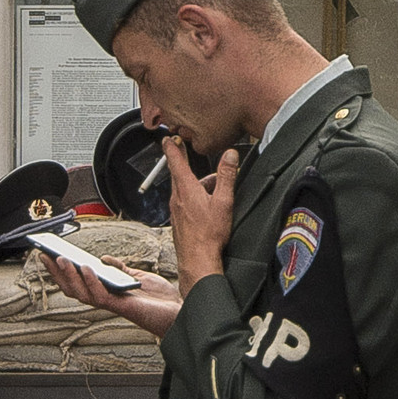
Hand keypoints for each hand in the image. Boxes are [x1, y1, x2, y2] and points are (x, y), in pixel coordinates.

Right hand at [40, 252, 182, 337]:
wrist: (181, 311)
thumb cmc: (161, 299)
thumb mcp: (138, 276)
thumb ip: (120, 269)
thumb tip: (104, 260)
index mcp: (108, 292)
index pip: (79, 282)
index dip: (62, 272)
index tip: (49, 255)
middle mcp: (107, 300)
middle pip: (74, 289)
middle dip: (58, 274)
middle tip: (45, 256)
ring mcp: (113, 304)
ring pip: (83, 294)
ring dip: (69, 277)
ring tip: (60, 259)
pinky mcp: (122, 306)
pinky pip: (101, 296)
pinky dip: (91, 282)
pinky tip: (87, 267)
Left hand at [167, 141, 238, 295]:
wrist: (197, 260)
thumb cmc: (209, 235)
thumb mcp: (223, 202)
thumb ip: (227, 176)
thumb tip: (230, 155)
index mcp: (187, 189)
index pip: (176, 162)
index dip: (172, 148)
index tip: (168, 138)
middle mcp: (177, 198)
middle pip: (178, 174)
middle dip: (182, 162)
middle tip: (182, 151)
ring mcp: (176, 210)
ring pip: (183, 189)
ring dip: (194, 183)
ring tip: (211, 188)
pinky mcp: (178, 220)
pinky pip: (184, 202)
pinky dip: (193, 197)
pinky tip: (205, 206)